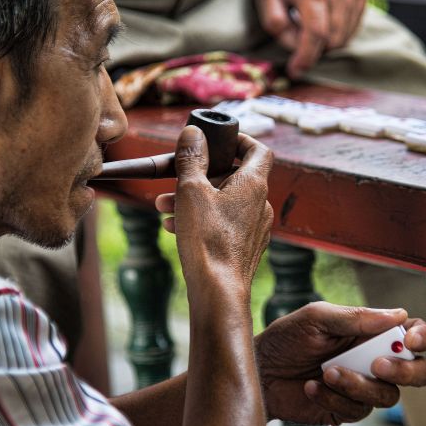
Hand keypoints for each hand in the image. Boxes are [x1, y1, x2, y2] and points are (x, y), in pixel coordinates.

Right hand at [155, 129, 272, 295]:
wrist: (218, 292)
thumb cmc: (208, 241)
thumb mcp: (191, 190)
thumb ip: (192, 158)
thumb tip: (194, 133)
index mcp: (254, 185)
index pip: (258, 149)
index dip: (239, 140)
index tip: (217, 141)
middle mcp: (260, 205)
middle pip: (233, 177)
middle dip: (201, 175)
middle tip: (174, 178)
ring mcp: (255, 229)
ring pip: (224, 203)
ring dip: (195, 199)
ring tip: (165, 206)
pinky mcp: (245, 248)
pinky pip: (224, 225)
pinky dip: (202, 220)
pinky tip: (175, 228)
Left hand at [255, 0, 367, 78]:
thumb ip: (275, 23)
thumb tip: (295, 46)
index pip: (316, 32)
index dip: (306, 57)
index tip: (295, 71)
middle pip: (332, 39)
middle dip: (313, 48)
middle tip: (295, 36)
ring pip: (344, 38)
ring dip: (324, 42)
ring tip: (307, 24)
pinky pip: (351, 30)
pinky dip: (336, 33)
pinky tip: (323, 20)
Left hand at [255, 302, 425, 425]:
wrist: (258, 372)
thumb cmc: (286, 339)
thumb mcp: (317, 318)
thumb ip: (356, 318)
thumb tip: (400, 314)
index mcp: (373, 333)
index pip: (414, 334)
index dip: (421, 338)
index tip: (408, 341)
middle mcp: (375, 361)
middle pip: (420, 373)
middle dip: (406, 371)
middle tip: (376, 365)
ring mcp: (363, 388)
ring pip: (388, 396)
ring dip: (358, 384)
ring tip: (326, 373)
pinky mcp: (347, 411)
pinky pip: (358, 411)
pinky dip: (334, 398)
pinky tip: (311, 387)